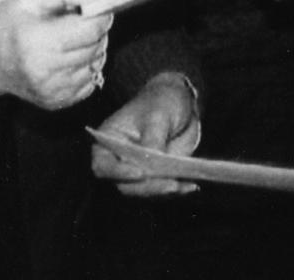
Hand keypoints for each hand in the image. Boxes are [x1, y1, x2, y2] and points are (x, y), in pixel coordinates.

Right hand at [0, 0, 112, 110]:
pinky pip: (90, 82)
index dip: (99, 15)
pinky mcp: (56, 102)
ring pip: (96, 64)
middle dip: (95, 31)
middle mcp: (46, 70)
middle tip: (77, 22)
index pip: (92, 29)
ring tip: (68, 40)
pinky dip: (84, 68)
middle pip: (96, 46)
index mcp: (38, 40)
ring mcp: (52, 89)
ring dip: (91, 49)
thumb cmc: (5, 24)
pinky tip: (66, 59)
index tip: (94, 8)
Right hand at [90, 72, 201, 196]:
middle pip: (125, 185)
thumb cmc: (160, 102)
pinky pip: (163, 189)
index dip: (117, 173)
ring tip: (183, 185)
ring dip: (164, 191)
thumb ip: (153, 137)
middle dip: (148, 187)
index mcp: (108, 142)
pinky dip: (178, 189)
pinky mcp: (157, 177)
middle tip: (170, 185)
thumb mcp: (157, 115)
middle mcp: (119, 161)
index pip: (103, 165)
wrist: (178, 103)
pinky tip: (190, 185)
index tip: (139, 173)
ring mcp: (138, 171)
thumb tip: (155, 160)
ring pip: (145, 191)